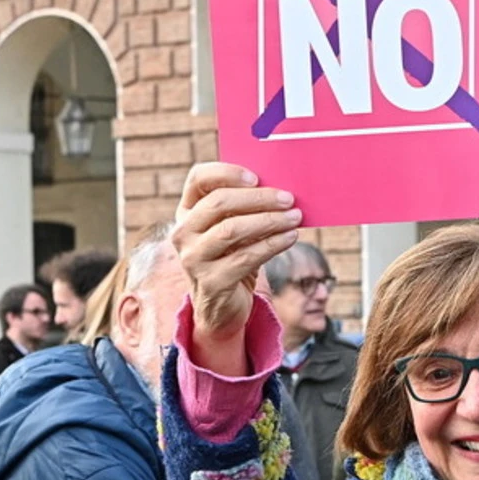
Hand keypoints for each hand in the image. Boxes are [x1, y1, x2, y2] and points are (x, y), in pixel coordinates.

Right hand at [173, 163, 303, 353]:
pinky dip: (273, 244)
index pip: (199, 178)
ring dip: (269, 221)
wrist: (221, 307)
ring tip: (295, 217)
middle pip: (219, 202)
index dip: (226, 172)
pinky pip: (246, 257)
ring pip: (232, 230)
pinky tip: (290, 237)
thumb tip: (281, 190)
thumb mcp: (232, 229)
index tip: (256, 177)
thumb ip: (245, 209)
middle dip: (258, 198)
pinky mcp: (211, 282)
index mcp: (186, 211)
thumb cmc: (232, 257)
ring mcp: (193, 259)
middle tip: (288, 198)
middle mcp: (183, 233)